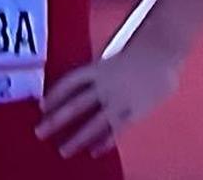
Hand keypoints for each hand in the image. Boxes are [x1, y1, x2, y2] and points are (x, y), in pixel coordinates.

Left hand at [35, 40, 181, 159]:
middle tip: (40, 132)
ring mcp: (119, 99)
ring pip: (93, 123)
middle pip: (75, 105)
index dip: (54, 95)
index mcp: (97, 68)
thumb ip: (98, 74)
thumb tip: (81, 88)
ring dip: (77, 138)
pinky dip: (104, 141)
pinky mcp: (134, 111)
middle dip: (55, 121)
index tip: (41, 106)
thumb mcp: (111, 59)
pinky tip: (94, 151)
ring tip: (63, 151)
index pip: (68, 83)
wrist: (162, 52)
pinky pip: (116, 130)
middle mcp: (104, 85)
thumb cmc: (138, 53)